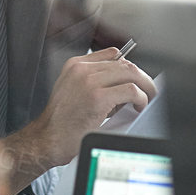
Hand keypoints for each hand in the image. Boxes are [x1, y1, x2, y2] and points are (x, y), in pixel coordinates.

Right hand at [23, 49, 155, 170]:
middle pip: (125, 63)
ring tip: (146, 99)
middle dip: (142, 78)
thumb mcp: (74, 92)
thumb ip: (96, 83)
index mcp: (75, 65)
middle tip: (149, 91)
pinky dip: (141, 98)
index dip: (129, 67)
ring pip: (131, 73)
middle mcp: (82, 69)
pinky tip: (138, 107)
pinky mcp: (97, 97)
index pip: (112, 54)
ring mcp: (89, 81)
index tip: (137, 79)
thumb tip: (125, 85)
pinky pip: (131, 90)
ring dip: (145, 87)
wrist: (47, 139)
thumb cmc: (62, 122)